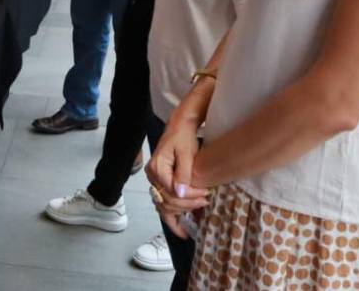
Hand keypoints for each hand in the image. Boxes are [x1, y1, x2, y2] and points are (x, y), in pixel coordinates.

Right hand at [146, 120, 209, 237]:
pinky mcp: (160, 184)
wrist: (180, 127)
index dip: (189, 196)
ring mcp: (155, 182)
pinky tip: (182, 230)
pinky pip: (163, 205)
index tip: (206, 193)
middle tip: (206, 200)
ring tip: (199, 209)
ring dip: (182, 211)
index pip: (171, 191)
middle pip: (167, 201)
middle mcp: (152, 177)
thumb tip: (180, 193)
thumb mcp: (186, 152)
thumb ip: (183, 174)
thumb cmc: (183, 137)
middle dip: (188, 204)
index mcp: (156, 168)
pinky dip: (172, 218)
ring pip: (164, 206)